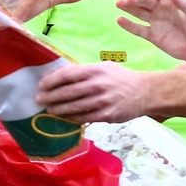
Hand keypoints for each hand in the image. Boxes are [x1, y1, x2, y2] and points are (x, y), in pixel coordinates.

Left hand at [36, 60, 150, 122]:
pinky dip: (72, 118)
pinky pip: (84, 117)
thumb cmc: (122, 78)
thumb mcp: (104, 68)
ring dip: (58, 109)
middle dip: (50, 97)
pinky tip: (65, 117)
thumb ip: (85, 72)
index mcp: (95, 70)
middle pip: (67, 92)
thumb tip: (62, 77)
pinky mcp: (106, 115)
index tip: (41, 85)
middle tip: (39, 100)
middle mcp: (97, 85)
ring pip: (73, 107)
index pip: (67, 75)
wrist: (146, 92)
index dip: (51, 81)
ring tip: (49, 110)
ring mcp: (102, 101)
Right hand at [114, 0, 185, 67]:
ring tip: (119, 3)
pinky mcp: (154, 36)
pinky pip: (139, 29)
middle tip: (127, 0)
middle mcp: (162, 9)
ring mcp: (157, 22)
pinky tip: (120, 20)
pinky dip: (129, 25)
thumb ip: (185, 4)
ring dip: (129, 7)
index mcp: (172, 0)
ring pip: (139, 12)